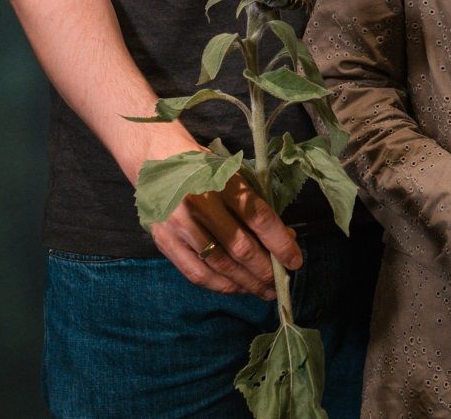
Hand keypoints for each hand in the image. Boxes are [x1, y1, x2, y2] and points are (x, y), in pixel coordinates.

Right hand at [145, 159, 301, 298]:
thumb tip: (284, 237)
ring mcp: (179, 226)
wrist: (155, 159)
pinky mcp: (165, 241)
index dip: (279, 243)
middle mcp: (200, 205)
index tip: (295, 260)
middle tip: (280, 281)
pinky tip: (236, 288)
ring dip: (246, 282)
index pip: (258, 218)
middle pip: (240, 247)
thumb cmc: (202, 166)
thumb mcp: (233, 175)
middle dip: (264, 269)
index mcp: (222, 182)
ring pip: (220, 265)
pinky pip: (196, 272)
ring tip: (263, 291)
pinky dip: (219, 285)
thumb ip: (255, 205)